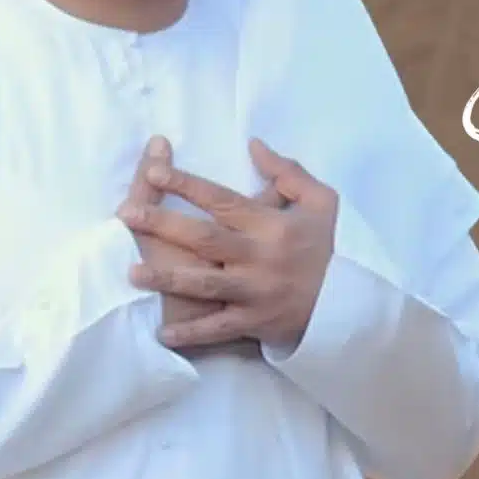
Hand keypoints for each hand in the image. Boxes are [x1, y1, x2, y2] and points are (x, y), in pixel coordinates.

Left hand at [118, 138, 336, 352]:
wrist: (352, 299)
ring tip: (132, 271)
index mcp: (271, 224)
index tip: (154, 171)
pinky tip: (162, 332)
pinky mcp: (255, 322)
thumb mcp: (322, 201)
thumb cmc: (331, 246)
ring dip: (167, 278)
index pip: (222, 200)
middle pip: (204, 238)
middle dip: (163, 225)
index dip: (187, 185)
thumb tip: (254, 145)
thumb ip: (288, 172)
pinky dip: (191, 334)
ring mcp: (255, 292)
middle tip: (126, 214)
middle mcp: (259, 256)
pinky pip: (218, 329)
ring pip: (204, 284)